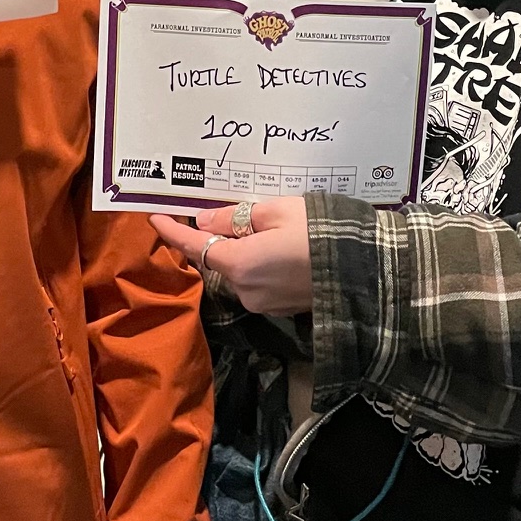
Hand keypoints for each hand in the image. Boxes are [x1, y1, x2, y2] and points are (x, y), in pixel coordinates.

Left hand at [150, 197, 311, 315]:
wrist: (365, 268)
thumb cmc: (320, 231)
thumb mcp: (276, 211)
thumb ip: (234, 218)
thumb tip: (203, 223)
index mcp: (239, 263)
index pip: (194, 248)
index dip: (172, 232)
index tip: (154, 217)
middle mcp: (244, 290)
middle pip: (218, 259)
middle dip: (217, 237)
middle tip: (228, 213)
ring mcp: (262, 304)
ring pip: (238, 270)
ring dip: (241, 250)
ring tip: (267, 228)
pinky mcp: (279, 308)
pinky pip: (256, 281)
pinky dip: (256, 264)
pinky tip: (278, 248)